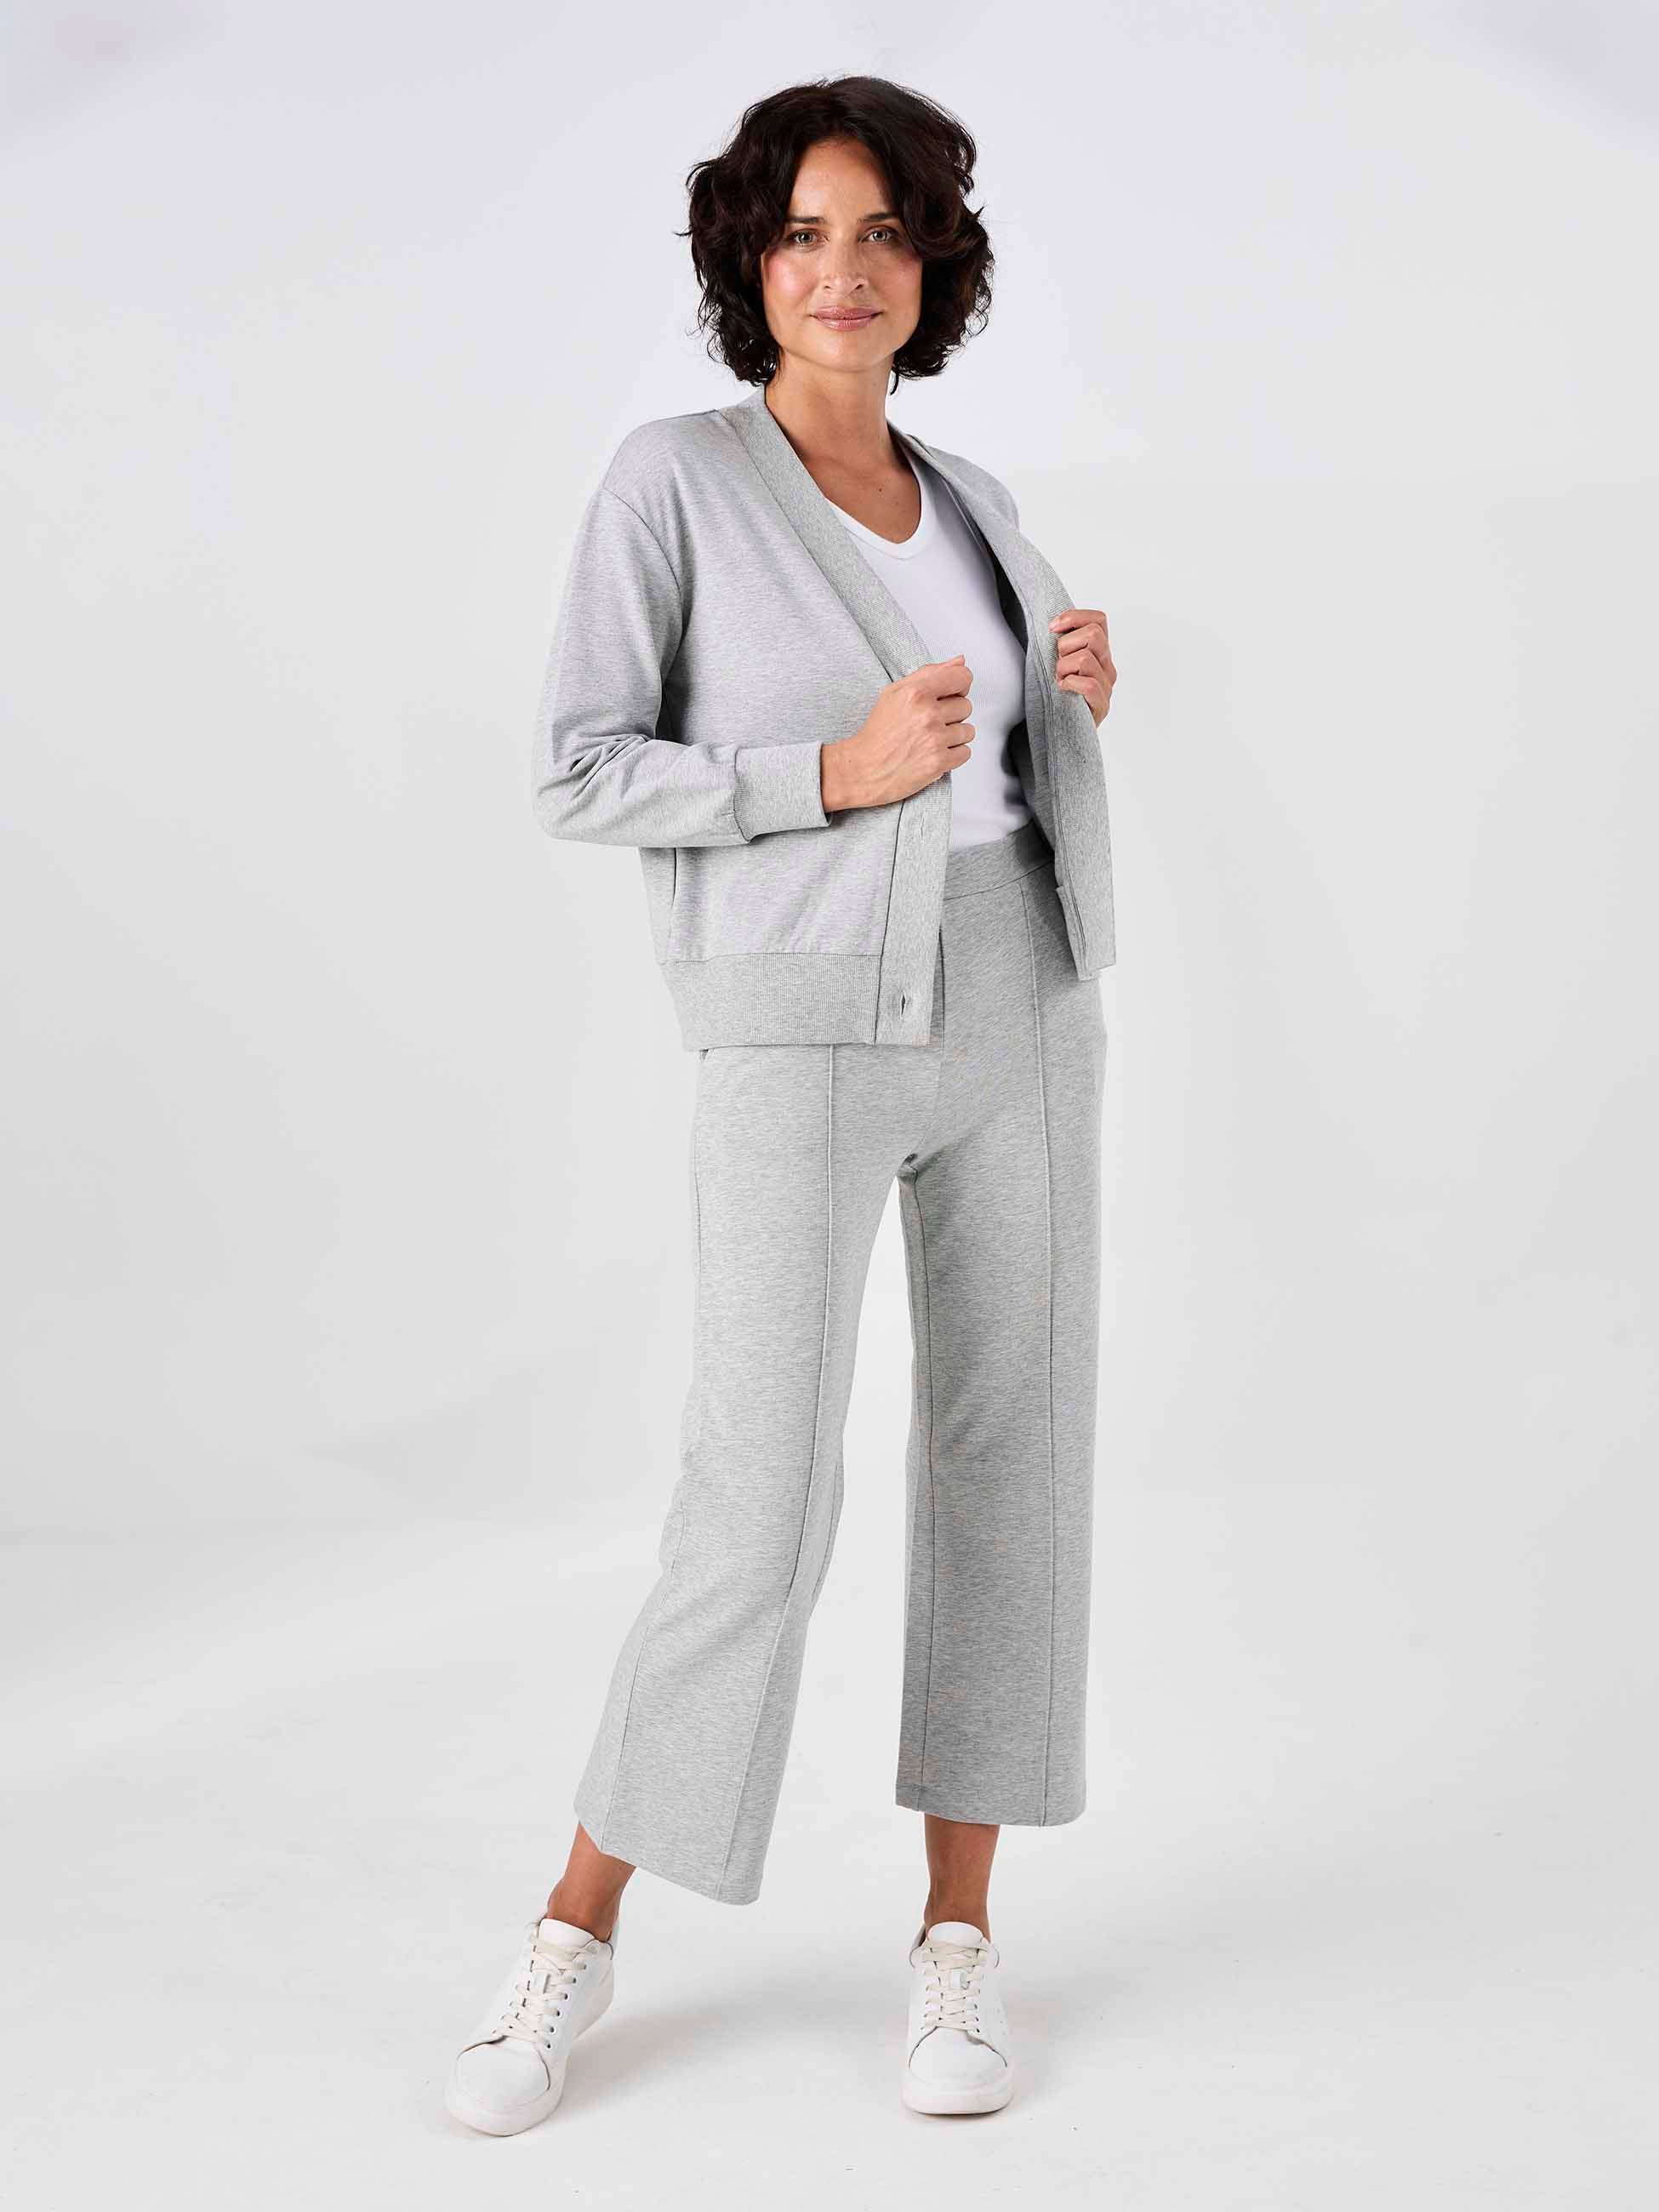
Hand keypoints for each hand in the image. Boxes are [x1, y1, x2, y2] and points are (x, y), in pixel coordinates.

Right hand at [821, 655, 975, 811]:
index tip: (951, 695)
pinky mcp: (939, 762)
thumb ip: (929, 673)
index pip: (962, 677)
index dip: (959, 686)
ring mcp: (934, 739)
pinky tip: (934, 753)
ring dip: (954, 736)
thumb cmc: (878, 733)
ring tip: (931, 739)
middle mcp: (927, 714)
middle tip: (930, 723)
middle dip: (952, 714)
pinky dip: (954, 755)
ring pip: (968, 730)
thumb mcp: (895, 693)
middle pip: (966, 706)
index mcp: (916, 693)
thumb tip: (960, 661)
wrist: (864, 769)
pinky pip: (965, 752)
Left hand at [1047, 607, 1114, 728]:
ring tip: (1059, 680)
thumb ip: (1062, 643)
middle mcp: (1107, 666)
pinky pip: (1089, 685)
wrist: (1061, 731)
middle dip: (1066, 645)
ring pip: (1085, 658)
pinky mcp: (1102, 706)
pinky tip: (1063, 690)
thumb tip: (1052, 623)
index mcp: (1099, 652)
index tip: (1052, 628)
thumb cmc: (1057, 694)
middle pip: (1093, 634)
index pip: (1098, 620)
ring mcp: (1106, 686)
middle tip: (1057, 663)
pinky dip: (1070, 684)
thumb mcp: (1059, 661)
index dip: (1074, 618)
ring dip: (1063, 668)